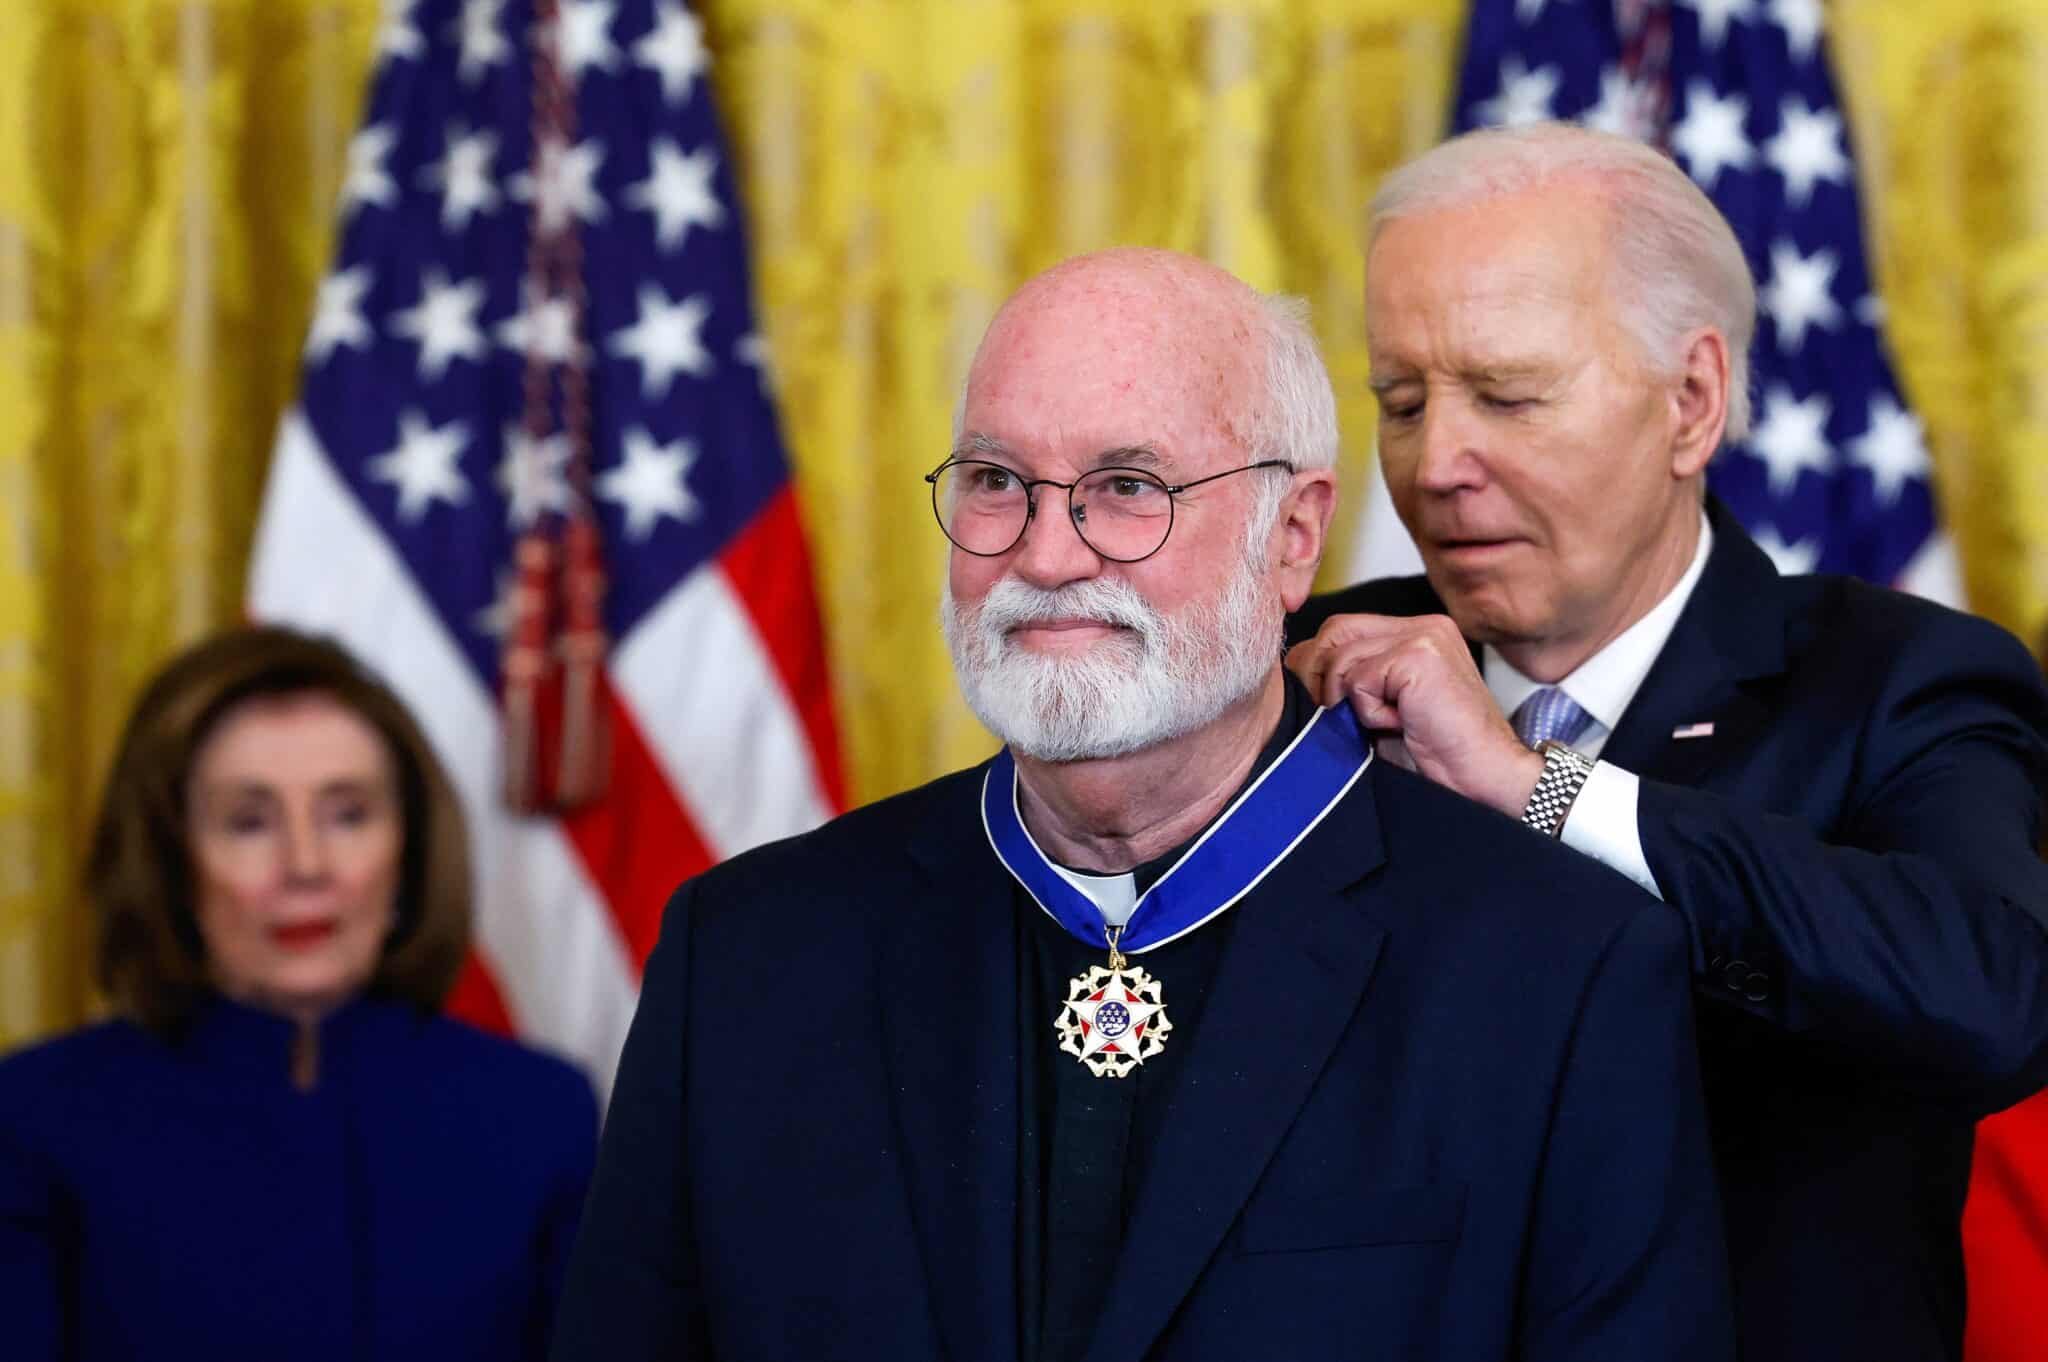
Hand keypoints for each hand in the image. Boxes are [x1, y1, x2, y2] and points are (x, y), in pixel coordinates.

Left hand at [1288, 613, 1544, 817]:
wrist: (1487, 782)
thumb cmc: (1436, 756)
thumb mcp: (1382, 711)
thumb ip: (1350, 682)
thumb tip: (1294, 669)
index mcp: (1415, 634)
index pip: (1340, 630)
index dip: (1319, 666)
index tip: (1326, 706)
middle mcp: (1422, 626)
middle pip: (1333, 632)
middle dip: (1320, 678)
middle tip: (1340, 717)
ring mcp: (1424, 636)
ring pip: (1340, 657)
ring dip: (1349, 702)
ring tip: (1386, 724)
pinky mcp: (1420, 655)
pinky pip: (1358, 679)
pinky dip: (1369, 712)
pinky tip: (1402, 725)